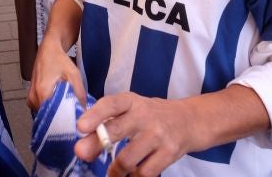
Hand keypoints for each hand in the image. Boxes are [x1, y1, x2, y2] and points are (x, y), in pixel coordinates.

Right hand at [27, 1, 85, 110]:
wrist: (48, 49)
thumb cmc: (59, 60)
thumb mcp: (74, 75)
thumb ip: (79, 94)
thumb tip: (84, 111)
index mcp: (42, 93)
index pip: (54, 117)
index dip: (66, 121)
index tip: (76, 122)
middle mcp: (33, 98)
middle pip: (49, 117)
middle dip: (62, 118)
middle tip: (74, 116)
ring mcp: (30, 99)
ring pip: (46, 114)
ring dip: (56, 113)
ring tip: (67, 110)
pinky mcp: (31, 98)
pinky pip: (42, 109)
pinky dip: (51, 109)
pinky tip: (59, 105)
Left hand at [74, 93, 193, 176]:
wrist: (190, 120)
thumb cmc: (152, 116)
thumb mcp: (133, 110)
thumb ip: (110, 122)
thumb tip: (84, 143)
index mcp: (132, 101)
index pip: (112, 104)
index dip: (95, 114)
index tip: (81, 126)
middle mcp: (144, 115)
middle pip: (117, 129)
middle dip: (96, 143)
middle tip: (81, 153)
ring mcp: (158, 134)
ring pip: (127, 158)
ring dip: (115, 171)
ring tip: (112, 174)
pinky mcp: (169, 153)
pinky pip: (144, 172)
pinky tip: (132, 175)